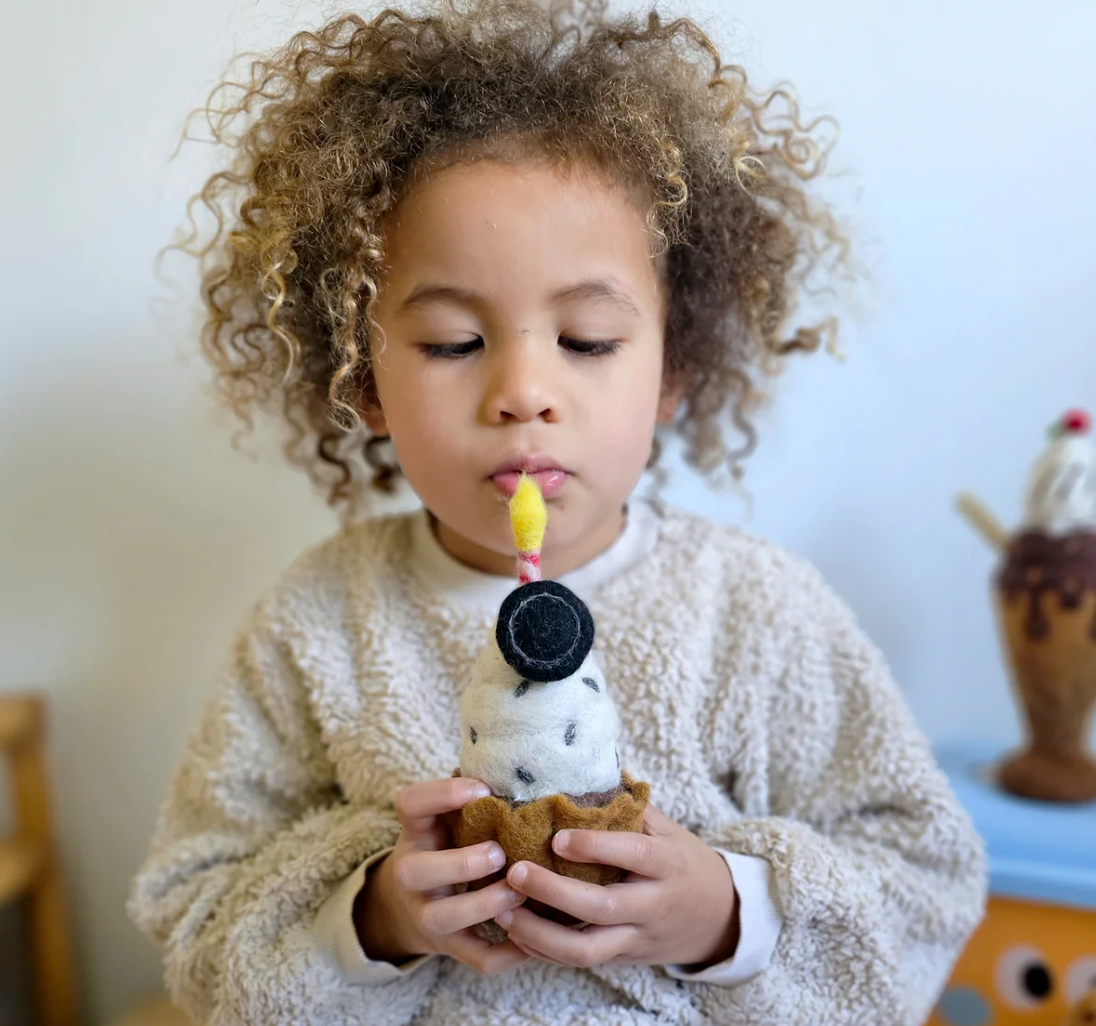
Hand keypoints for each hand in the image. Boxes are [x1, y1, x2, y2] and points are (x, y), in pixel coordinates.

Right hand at [355, 776, 529, 974]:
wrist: (405, 909)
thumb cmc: (444, 848)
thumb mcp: (445, 823)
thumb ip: (475, 804)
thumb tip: (532, 773)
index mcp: (416, 834)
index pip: (410, 804)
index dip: (442, 794)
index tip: (483, 790)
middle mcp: (411, 874)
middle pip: (416, 870)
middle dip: (461, 863)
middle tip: (500, 852)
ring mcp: (425, 914)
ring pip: (443, 918)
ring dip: (484, 905)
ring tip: (520, 891)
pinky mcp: (448, 948)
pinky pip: (476, 958)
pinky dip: (507, 953)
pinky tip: (534, 938)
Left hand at [494, 804, 738, 969]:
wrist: (720, 918)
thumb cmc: (682, 861)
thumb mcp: (667, 829)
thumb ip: (627, 809)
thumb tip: (580, 771)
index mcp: (667, 864)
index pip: (632, 854)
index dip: (595, 847)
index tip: (557, 838)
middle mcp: (653, 905)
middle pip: (602, 907)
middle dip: (554, 893)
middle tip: (515, 872)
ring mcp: (637, 938)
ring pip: (587, 950)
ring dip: (541, 935)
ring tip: (504, 913)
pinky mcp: (623, 959)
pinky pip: (581, 962)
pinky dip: (546, 952)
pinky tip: (516, 934)